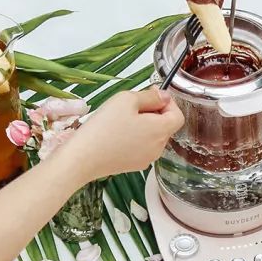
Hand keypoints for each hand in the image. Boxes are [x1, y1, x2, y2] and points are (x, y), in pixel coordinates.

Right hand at [65, 87, 183, 181]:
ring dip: (144, 125)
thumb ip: (149, 96)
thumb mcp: (126, 100)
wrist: (83, 158)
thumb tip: (163, 96)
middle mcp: (158, 148)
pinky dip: (135, 137)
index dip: (169, 103)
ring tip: (122, 119)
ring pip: (153, 136)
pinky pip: (142, 147)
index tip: (153, 95)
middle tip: (132, 104)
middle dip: (154, 112)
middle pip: (166, 126)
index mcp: (160, 130)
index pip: (178, 116)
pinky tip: (118, 133)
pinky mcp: (135, 165)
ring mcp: (147, 159)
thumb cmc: (103, 129)